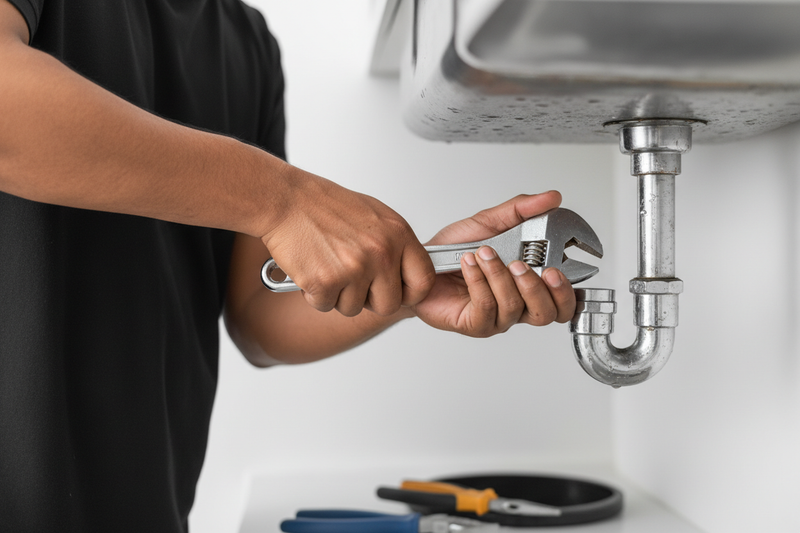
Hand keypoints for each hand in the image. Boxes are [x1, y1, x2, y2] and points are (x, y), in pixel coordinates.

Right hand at [260, 167, 434, 316]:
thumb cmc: (326, 206)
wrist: (287, 200)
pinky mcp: (325, 282)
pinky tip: (312, 269)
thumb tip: (408, 273)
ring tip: (328, 265)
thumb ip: (395, 245)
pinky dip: (315, 294)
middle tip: (353, 281)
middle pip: (389, 304)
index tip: (400, 293)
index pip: (424, 281)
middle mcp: (380, 253)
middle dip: (370, 300)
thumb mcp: (375, 216)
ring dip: (339, 295)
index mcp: (398, 234)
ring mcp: (354, 268)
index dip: (411, 293)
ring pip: (353, 308)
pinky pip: (326, 305)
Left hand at [411, 192, 575, 336]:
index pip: (565, 299)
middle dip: (539, 287)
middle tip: (520, 264)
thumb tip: (552, 198)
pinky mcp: (475, 323)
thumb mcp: (491, 222)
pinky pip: (487, 307)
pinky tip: (470, 264)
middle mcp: (518, 304)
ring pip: (515, 307)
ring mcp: (498, 317)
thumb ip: (522, 210)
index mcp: (530, 284)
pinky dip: (479, 281)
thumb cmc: (456, 251)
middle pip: (549, 313)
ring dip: (500, 276)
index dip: (567, 289)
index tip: (559, 267)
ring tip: (484, 254)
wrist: (418, 265)